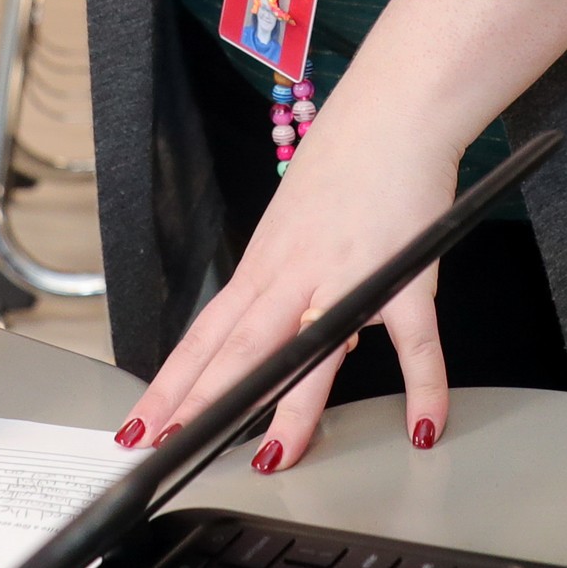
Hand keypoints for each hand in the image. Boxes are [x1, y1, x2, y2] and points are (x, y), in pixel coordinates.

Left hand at [121, 126, 457, 472]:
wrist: (395, 109)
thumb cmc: (346, 159)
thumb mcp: (296, 224)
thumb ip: (290, 283)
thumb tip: (290, 334)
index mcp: (264, 264)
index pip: (206, 336)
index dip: (172, 384)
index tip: (143, 425)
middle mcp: (294, 273)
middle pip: (238, 349)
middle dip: (201, 404)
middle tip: (170, 450)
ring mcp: (347, 275)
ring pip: (309, 350)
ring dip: (290, 408)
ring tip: (275, 458)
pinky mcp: (403, 274)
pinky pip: (415, 341)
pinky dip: (423, 386)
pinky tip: (422, 426)